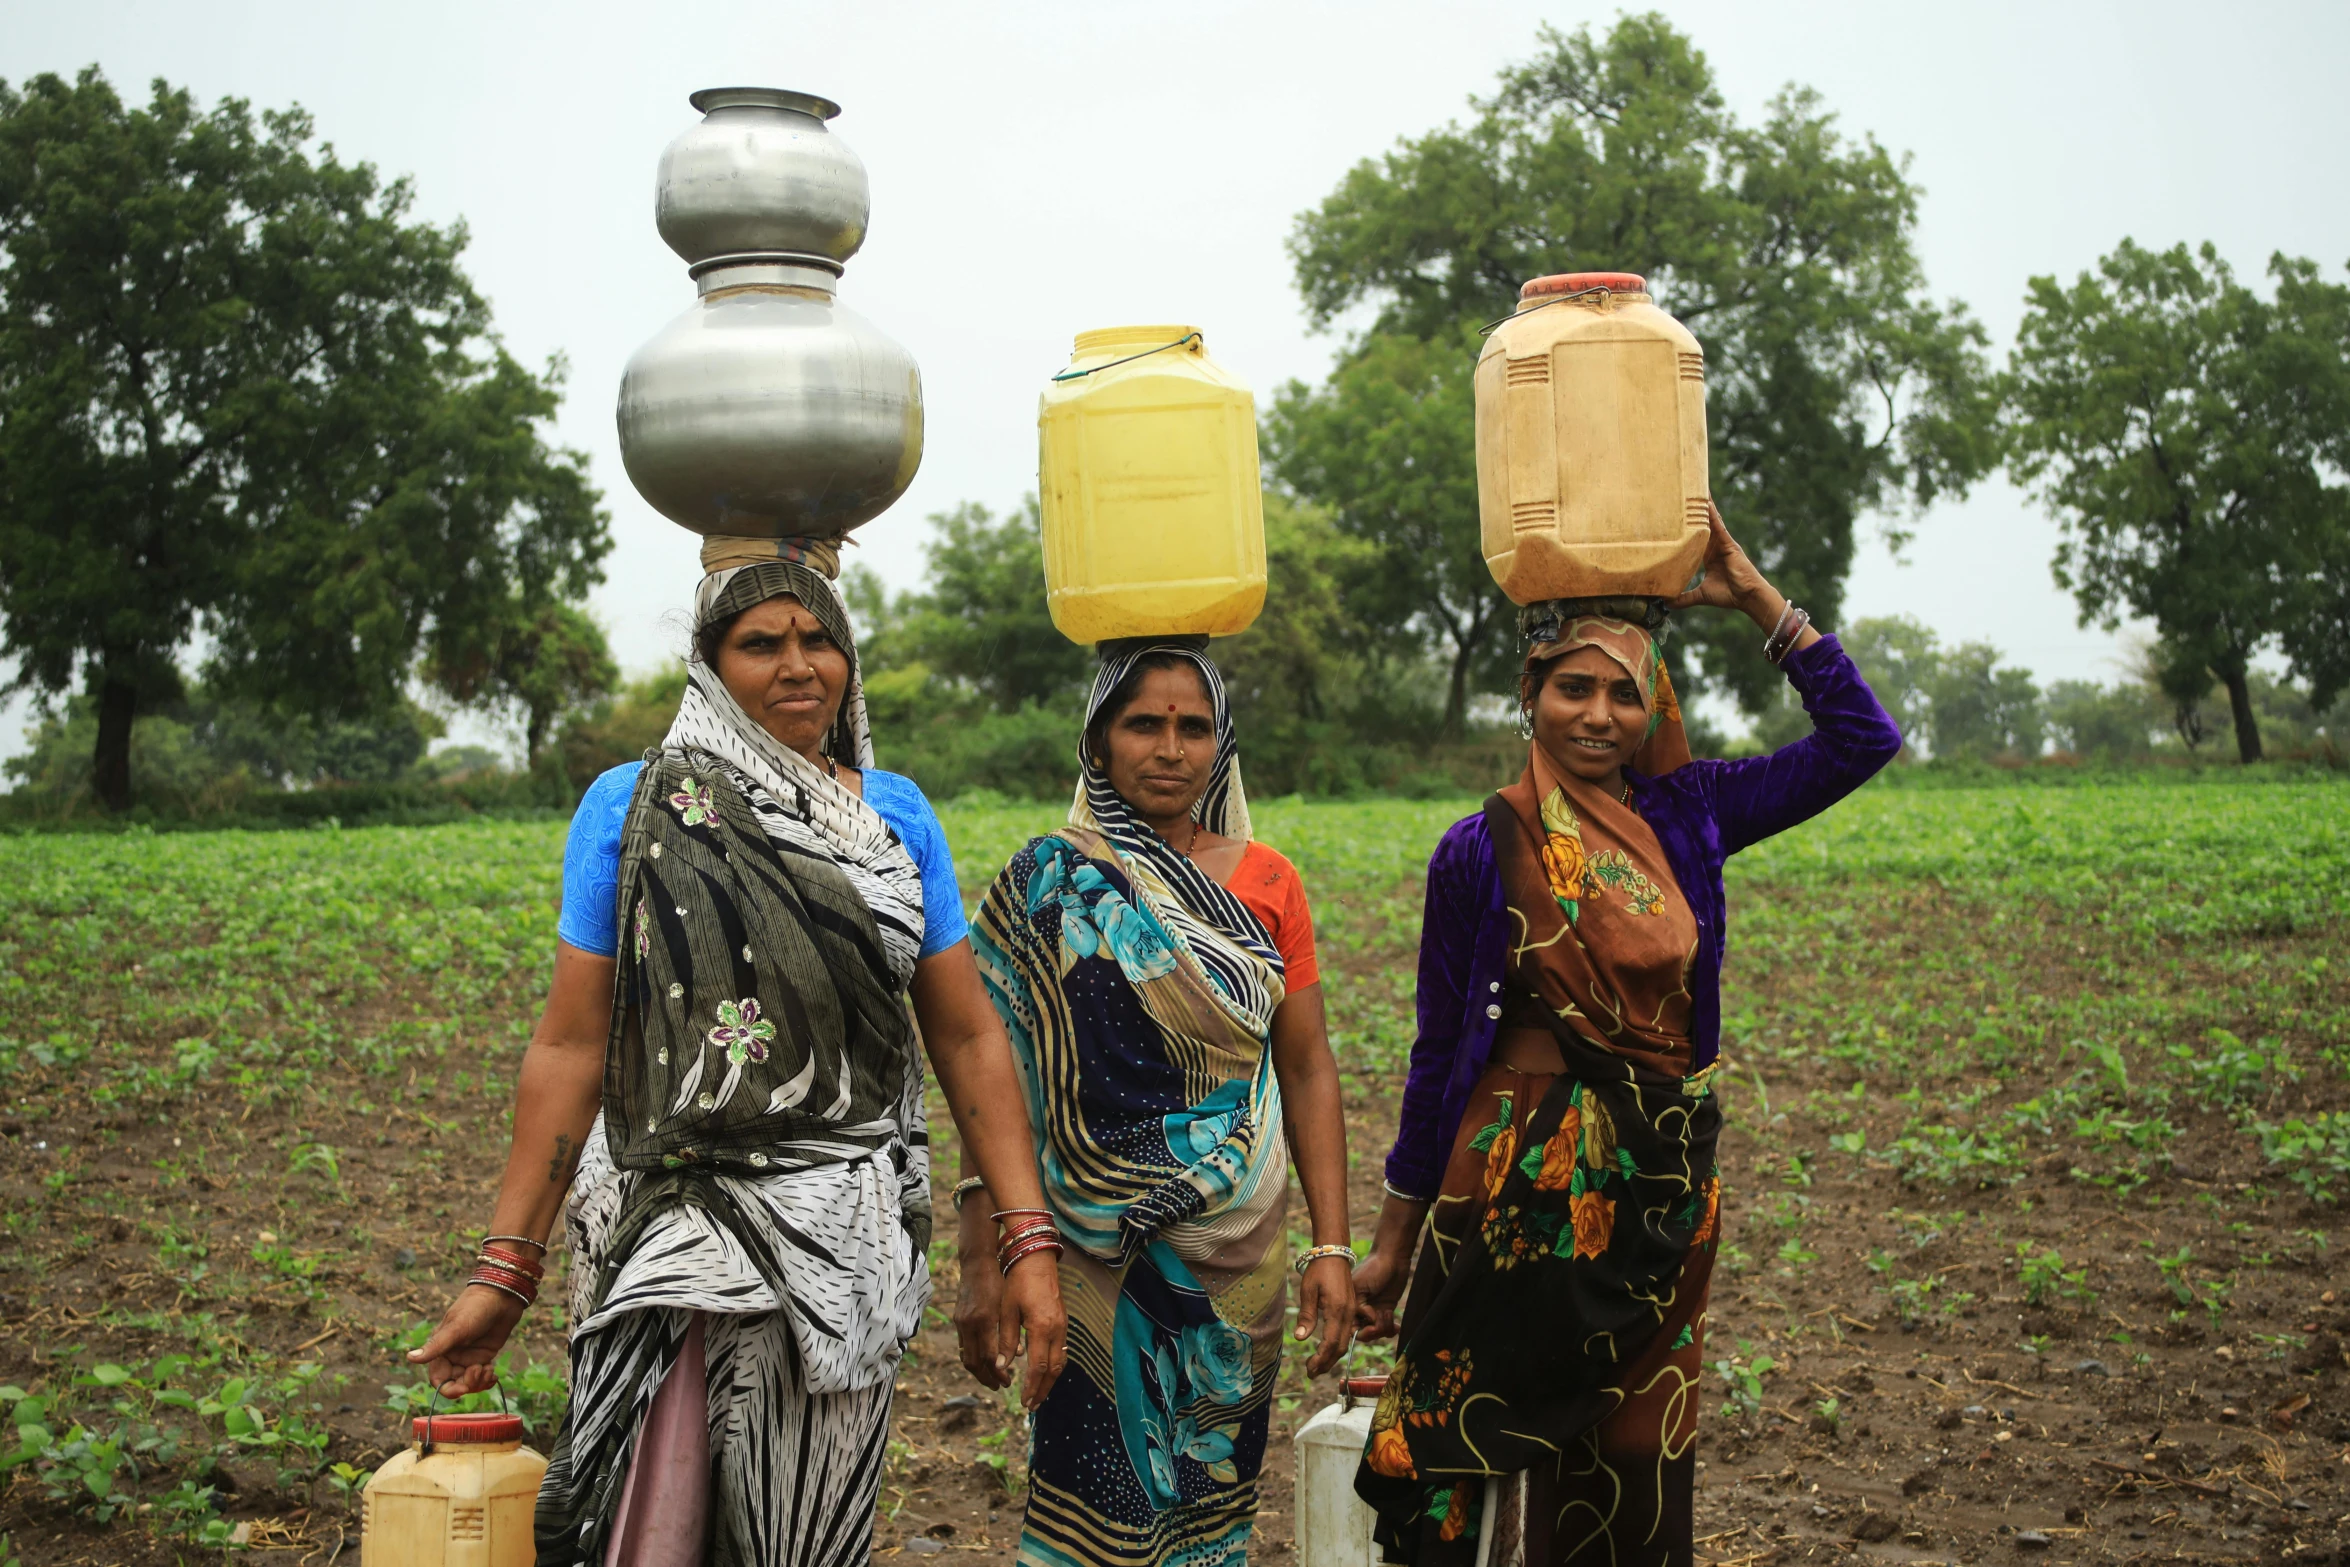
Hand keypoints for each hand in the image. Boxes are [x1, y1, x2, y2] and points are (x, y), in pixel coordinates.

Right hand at [408, 1284, 527, 1397]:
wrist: (502, 1295)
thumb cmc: (475, 1308)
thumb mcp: (455, 1328)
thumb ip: (435, 1346)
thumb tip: (409, 1358)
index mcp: (440, 1349)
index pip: (438, 1379)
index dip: (448, 1389)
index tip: (463, 1389)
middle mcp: (452, 1355)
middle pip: (455, 1384)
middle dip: (467, 1384)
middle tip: (480, 1371)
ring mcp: (469, 1356)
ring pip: (469, 1382)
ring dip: (479, 1382)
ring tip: (489, 1371)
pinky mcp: (484, 1355)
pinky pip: (482, 1376)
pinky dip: (487, 1379)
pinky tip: (494, 1374)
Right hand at [953, 1242, 1009, 1389]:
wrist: (977, 1263)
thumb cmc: (998, 1281)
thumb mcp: (1008, 1304)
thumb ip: (1011, 1331)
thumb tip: (1017, 1356)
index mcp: (984, 1319)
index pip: (989, 1357)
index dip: (998, 1373)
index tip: (1008, 1383)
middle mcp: (969, 1324)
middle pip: (973, 1363)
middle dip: (986, 1378)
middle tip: (999, 1387)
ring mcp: (961, 1323)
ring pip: (965, 1357)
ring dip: (978, 1371)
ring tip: (991, 1379)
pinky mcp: (958, 1320)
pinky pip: (963, 1346)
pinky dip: (972, 1358)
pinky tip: (982, 1362)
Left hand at [999, 1250, 1067, 1410]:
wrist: (1036, 1259)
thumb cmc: (1018, 1282)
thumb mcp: (1006, 1311)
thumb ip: (1005, 1340)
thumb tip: (1001, 1366)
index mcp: (1041, 1328)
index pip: (1038, 1367)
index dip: (1031, 1387)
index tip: (1023, 1402)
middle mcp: (1056, 1330)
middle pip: (1053, 1370)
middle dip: (1043, 1390)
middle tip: (1032, 1406)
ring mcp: (1063, 1326)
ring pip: (1060, 1362)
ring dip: (1050, 1381)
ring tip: (1039, 1395)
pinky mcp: (1063, 1322)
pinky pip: (1062, 1351)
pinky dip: (1054, 1366)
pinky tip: (1045, 1373)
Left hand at [1295, 1255, 1357, 1375]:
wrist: (1334, 1253)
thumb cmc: (1319, 1271)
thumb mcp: (1308, 1291)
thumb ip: (1306, 1316)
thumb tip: (1300, 1339)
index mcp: (1338, 1311)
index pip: (1331, 1343)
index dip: (1321, 1359)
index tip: (1309, 1369)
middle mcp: (1348, 1314)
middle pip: (1341, 1348)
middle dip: (1327, 1363)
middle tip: (1311, 1373)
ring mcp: (1352, 1312)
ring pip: (1345, 1342)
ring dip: (1332, 1357)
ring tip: (1317, 1366)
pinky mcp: (1351, 1310)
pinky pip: (1347, 1334)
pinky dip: (1337, 1346)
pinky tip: (1326, 1349)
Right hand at [1351, 1244, 1410, 1341]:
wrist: (1392, 1257)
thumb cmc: (1373, 1268)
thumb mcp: (1361, 1287)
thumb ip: (1359, 1307)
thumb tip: (1368, 1322)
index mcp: (1349, 1303)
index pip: (1350, 1327)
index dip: (1360, 1332)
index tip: (1371, 1327)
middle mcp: (1360, 1309)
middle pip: (1364, 1333)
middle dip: (1373, 1332)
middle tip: (1380, 1325)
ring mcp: (1374, 1310)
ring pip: (1376, 1332)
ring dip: (1384, 1329)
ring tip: (1389, 1316)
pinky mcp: (1386, 1309)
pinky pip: (1387, 1327)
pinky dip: (1391, 1329)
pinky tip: (1396, 1326)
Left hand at [1667, 502, 1777, 619]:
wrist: (1748, 597)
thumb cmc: (1729, 595)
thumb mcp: (1701, 595)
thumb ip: (1684, 598)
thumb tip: (1666, 602)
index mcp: (1707, 555)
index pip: (1693, 537)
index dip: (1684, 525)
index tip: (1672, 513)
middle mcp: (1714, 546)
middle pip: (1701, 523)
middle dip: (1693, 509)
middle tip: (1681, 491)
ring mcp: (1722, 543)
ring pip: (1709, 520)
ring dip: (1702, 505)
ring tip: (1694, 487)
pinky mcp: (1729, 543)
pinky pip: (1718, 525)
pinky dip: (1712, 513)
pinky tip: (1705, 502)